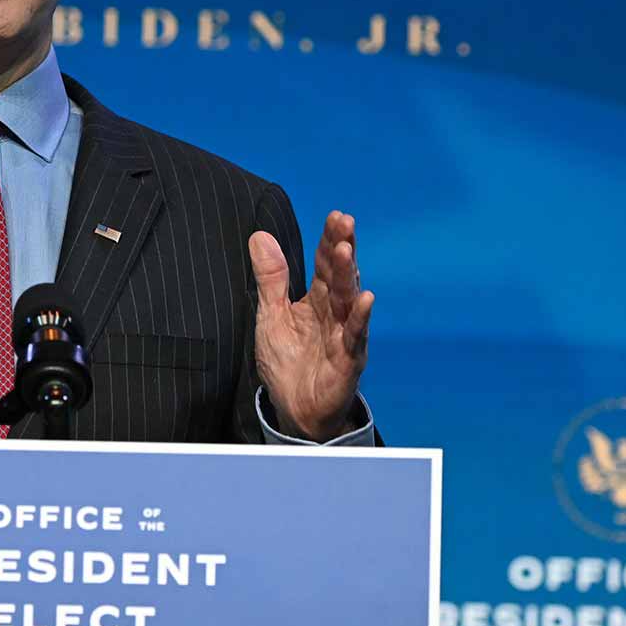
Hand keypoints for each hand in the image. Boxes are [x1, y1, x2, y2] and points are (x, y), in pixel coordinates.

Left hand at [248, 211, 373, 440]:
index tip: (336, 215)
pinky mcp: (348, 360)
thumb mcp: (271, 314)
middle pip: (339, 276)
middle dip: (342, 249)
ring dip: (347, 276)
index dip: (329, 240)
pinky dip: (359, 318)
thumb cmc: (287, 361)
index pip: (324, 264)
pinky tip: (365, 299)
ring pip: (347, 301)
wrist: (294, 409)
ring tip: (346, 251)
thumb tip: (260, 236)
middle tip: (345, 222)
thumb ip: (271, 278)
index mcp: (317, 300)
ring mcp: (344, 335)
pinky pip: (354, 337)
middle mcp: (334, 313)